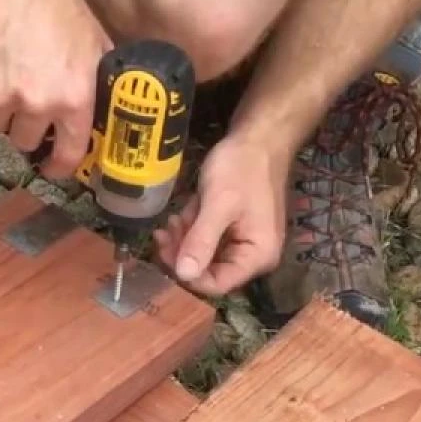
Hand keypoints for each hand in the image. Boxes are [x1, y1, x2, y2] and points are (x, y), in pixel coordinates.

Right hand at [0, 0, 109, 179]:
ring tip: (2, 82)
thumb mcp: (93, 41)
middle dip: (26, 128)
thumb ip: (97, 81)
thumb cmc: (54, 3)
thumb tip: (104, 108)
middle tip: (24, 105)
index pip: (67, 153)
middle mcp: (34, 104)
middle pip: (24, 142)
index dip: (59, 166)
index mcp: (73, 97)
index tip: (52, 167)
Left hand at [154, 133, 290, 296]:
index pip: (217, 285)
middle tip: (161, 234)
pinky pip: (207, 238)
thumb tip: (183, 275)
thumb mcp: (219, 204)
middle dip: (183, 254)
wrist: (259, 136)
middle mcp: (253, 255)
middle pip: (209, 270)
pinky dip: (192, 228)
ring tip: (172, 219)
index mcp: (258, 256)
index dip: (187, 274)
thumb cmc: (243, 168)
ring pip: (204, 254)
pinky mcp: (233, 227)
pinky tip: (181, 213)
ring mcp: (243, 240)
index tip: (164, 252)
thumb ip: (201, 241)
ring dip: (184, 240)